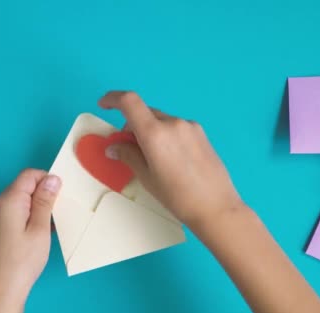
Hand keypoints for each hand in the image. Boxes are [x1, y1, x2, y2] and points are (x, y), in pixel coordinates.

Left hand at [0, 169, 60, 304]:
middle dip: (42, 194)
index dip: (47, 180)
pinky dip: (26, 216)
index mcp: (8, 201)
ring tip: (48, 226)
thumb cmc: (23, 261)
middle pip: (22, 186)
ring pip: (17, 200)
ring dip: (35, 206)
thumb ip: (45, 201)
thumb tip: (52, 178)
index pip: (29, 175)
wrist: (0, 292)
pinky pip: (11, 212)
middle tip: (57, 214)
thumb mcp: (40, 229)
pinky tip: (36, 233)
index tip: (60, 197)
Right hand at [99, 91, 243, 231]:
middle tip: (128, 147)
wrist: (216, 206)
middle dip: (132, 125)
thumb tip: (114, 147)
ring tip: (153, 158)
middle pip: (145, 113)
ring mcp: (190, 126)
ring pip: (162, 121)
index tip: (104, 105)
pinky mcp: (201, 133)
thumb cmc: (178, 197)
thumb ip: (129, 156)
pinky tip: (172, 159)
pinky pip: (176, 127)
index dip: (113, 98)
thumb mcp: (147, 178)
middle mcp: (173, 123)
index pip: (129, 101)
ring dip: (150, 130)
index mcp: (155, 133)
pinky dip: (166, 135)